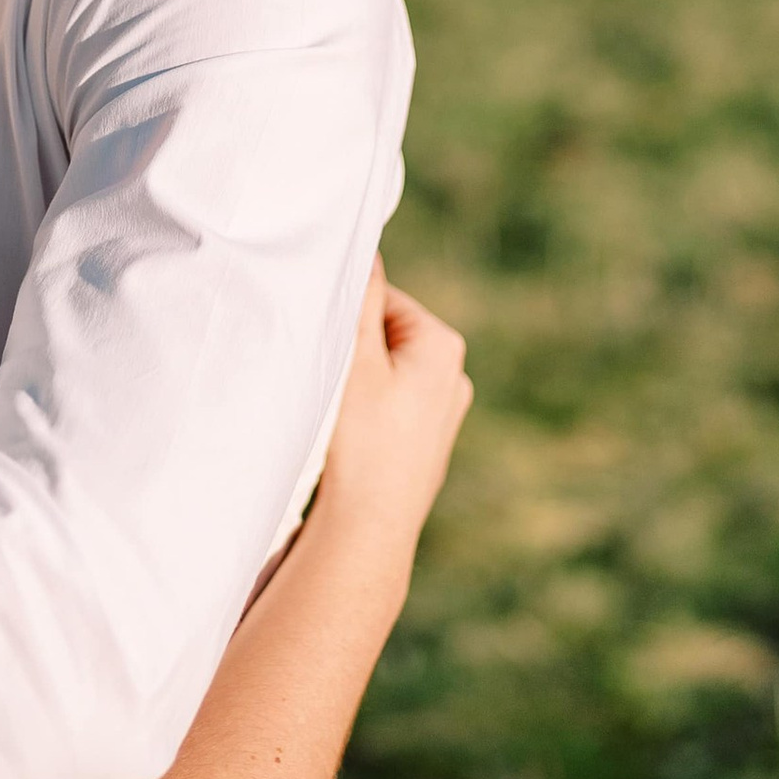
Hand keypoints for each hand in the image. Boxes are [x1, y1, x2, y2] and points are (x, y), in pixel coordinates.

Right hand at [317, 264, 471, 541]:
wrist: (369, 529)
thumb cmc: (362, 442)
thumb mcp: (356, 359)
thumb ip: (362, 299)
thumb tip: (365, 250)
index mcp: (443, 345)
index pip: (382, 299)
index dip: (344, 317)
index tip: (323, 345)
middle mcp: (454, 376)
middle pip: (385, 336)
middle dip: (352, 351)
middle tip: (328, 382)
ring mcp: (443, 415)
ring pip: (385, 375)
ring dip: (356, 385)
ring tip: (337, 417)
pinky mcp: (427, 446)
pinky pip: (389, 410)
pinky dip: (366, 416)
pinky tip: (349, 441)